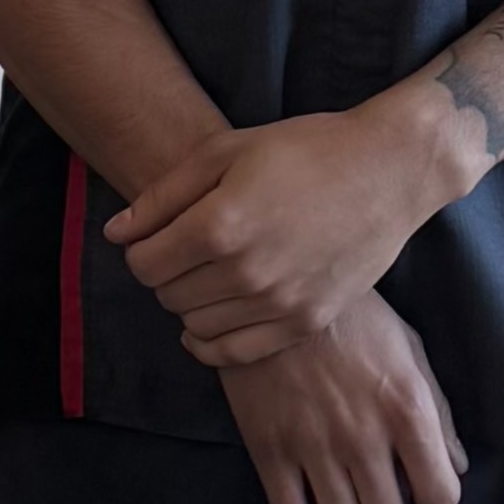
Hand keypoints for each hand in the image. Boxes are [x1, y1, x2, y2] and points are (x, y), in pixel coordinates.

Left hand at [108, 91, 469, 365]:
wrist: (388, 171)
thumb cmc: (306, 150)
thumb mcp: (226, 151)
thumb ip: (163, 195)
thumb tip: (116, 234)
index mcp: (220, 225)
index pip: (143, 263)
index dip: (140, 248)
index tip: (157, 235)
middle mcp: (247, 272)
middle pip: (167, 295)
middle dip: (166, 273)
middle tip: (187, 250)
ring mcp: (278, 302)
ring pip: (195, 326)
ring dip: (190, 303)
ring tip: (211, 274)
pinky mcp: (304, 322)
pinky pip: (234, 353)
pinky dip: (211, 342)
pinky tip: (213, 318)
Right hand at [220, 294, 467, 503]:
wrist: (277, 292)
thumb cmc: (352, 318)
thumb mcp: (408, 349)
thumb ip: (437, 411)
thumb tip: (456, 464)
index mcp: (408, 409)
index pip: (440, 497)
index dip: (434, 499)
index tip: (420, 487)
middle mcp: (364, 436)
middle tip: (379, 492)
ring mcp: (314, 446)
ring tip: (342, 489)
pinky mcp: (269, 449)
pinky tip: (306, 494)